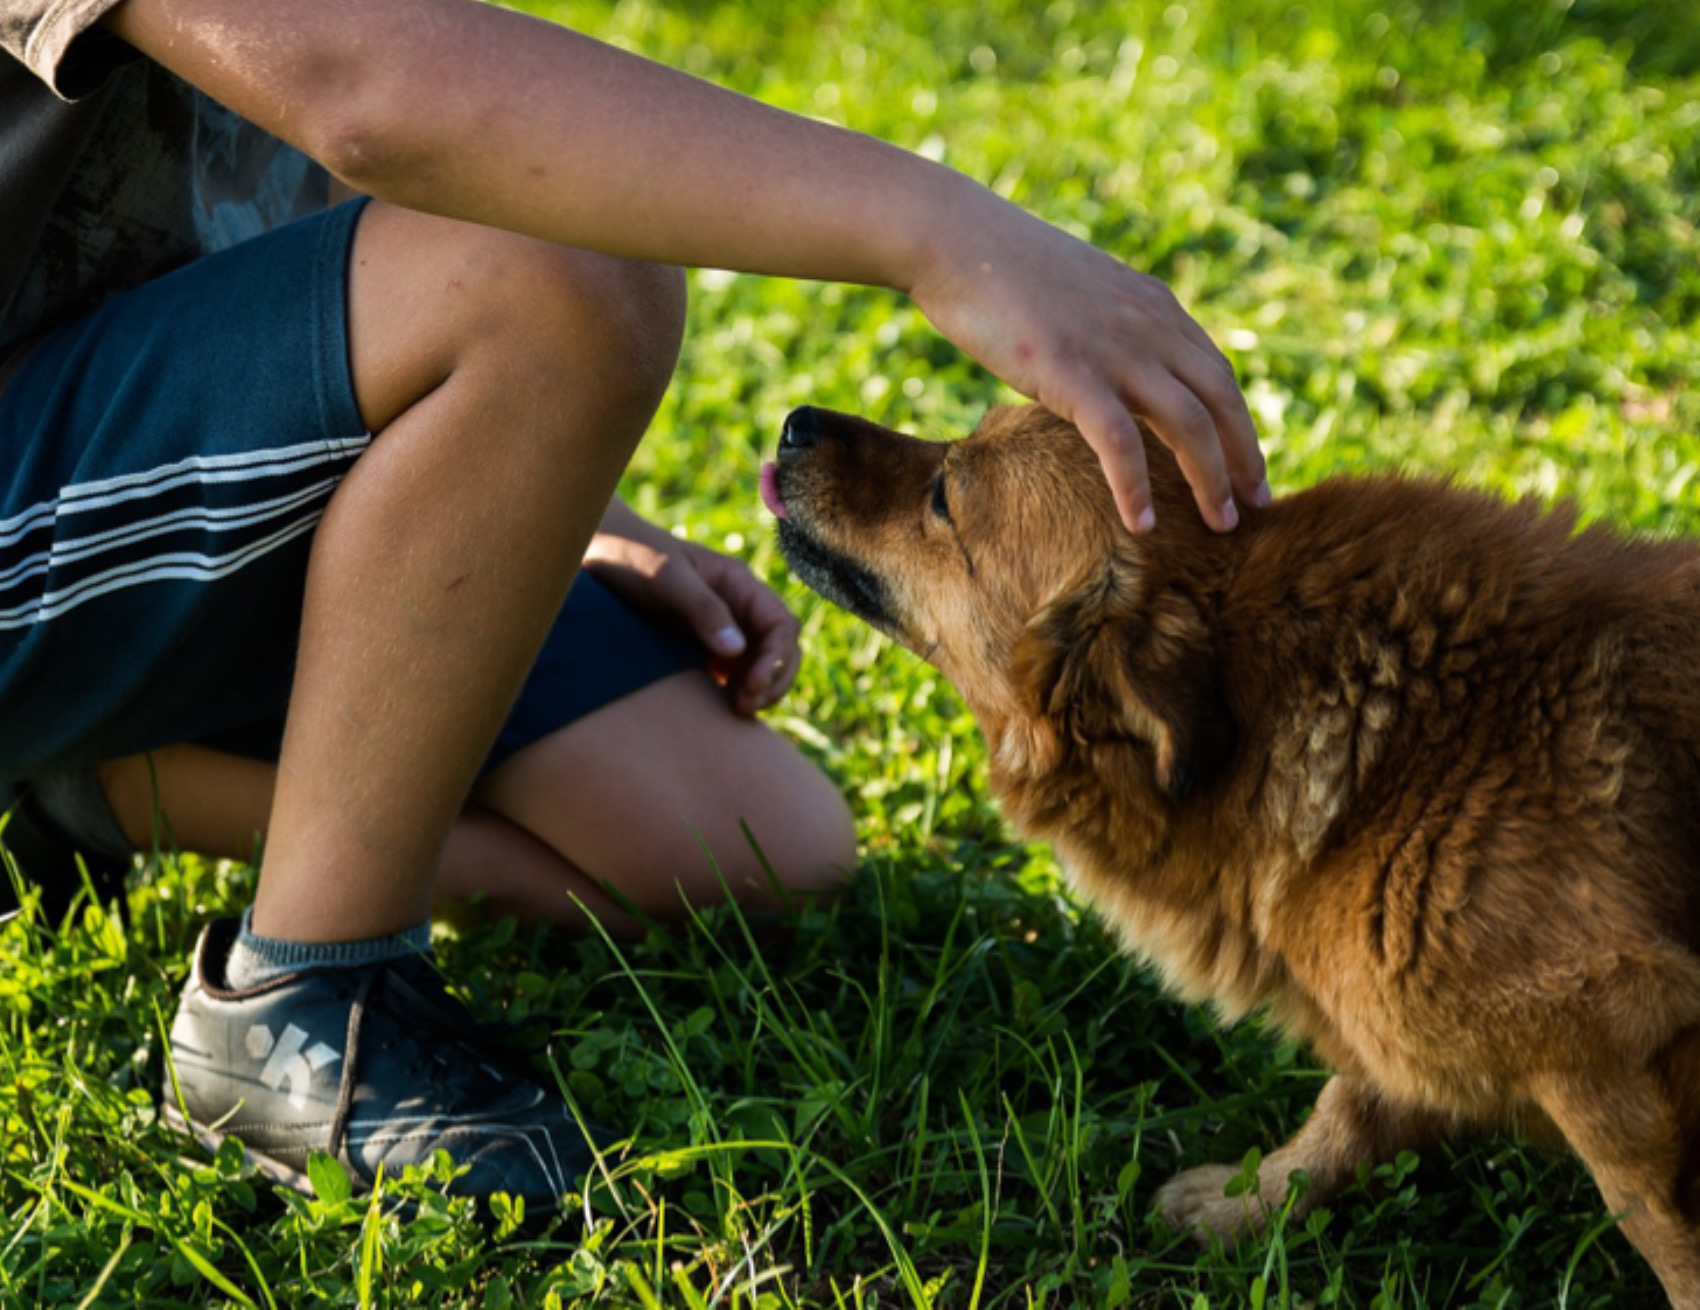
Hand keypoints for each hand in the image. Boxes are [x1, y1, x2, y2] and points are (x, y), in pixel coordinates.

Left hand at [584, 531, 800, 716]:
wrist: (594, 552)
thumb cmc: (631, 556)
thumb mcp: (667, 578)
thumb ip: (703, 610)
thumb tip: (736, 651)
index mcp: (739, 584)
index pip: (782, 626)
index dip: (777, 659)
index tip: (752, 686)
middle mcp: (737, 607)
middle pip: (780, 649)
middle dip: (773, 680)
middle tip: (745, 707)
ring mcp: (720, 627)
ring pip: (759, 664)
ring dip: (758, 690)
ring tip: (736, 711)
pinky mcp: (700, 644)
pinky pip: (731, 673)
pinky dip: (733, 691)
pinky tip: (717, 707)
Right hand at [904, 186, 1268, 533]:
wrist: (957, 242)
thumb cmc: (1001, 271)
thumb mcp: (1078, 295)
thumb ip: (1108, 328)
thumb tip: (1106, 368)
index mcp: (1154, 307)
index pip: (1216, 373)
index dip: (1239, 423)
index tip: (1246, 465)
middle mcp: (1150, 327)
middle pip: (1221, 401)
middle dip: (1245, 457)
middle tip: (1258, 505)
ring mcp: (1115, 350)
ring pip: (1189, 425)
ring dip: (1211, 480)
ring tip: (1221, 526)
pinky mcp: (1073, 374)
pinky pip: (1120, 443)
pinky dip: (1136, 488)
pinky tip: (1142, 524)